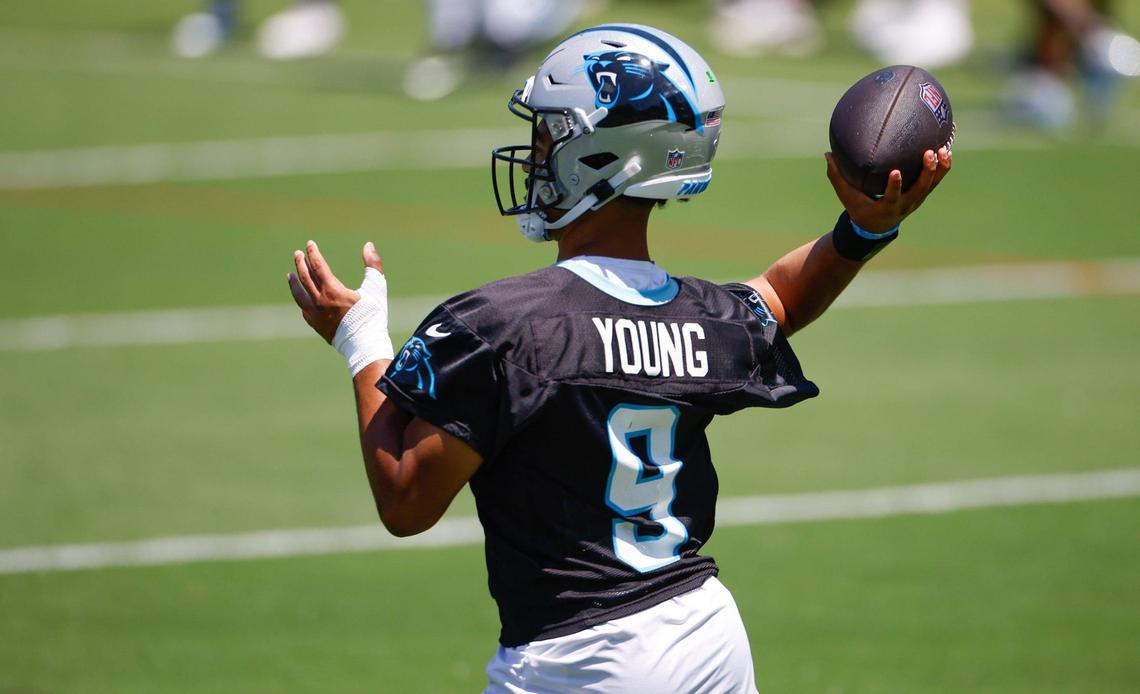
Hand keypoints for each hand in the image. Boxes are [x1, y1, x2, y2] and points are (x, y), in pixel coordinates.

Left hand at [287, 240, 383, 343]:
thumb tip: (368, 245)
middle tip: (298, 254)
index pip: (318, 266)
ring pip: (300, 295)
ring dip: (294, 283)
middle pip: (305, 278)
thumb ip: (373, 265)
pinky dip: (302, 301)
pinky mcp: (317, 326)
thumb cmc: (372, 315)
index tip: (309, 244)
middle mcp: (320, 301)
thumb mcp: (376, 288)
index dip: (313, 253)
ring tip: (290, 275)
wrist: (365, 344)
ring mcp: (316, 315)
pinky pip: (304, 310)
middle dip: (301, 264)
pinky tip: (301, 298)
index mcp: (333, 290)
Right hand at [825, 147, 951, 233]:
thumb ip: (837, 176)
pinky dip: (942, 167)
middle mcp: (905, 204)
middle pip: (920, 189)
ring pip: (932, 185)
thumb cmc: (859, 208)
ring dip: (940, 169)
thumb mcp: (846, 196)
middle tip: (929, 153)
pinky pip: (936, 180)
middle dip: (927, 172)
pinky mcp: (922, 194)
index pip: (892, 197)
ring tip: (944, 150)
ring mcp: (916, 200)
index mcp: (887, 207)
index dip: (895, 186)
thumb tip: (827, 154)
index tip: (896, 172)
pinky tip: (947, 150)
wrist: (876, 227)